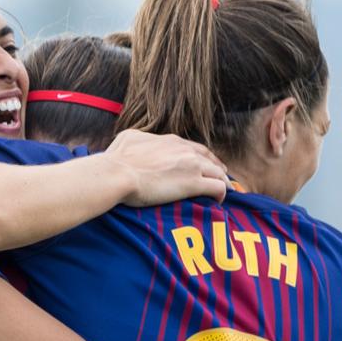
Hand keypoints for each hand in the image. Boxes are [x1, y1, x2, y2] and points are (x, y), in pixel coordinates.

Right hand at [102, 129, 227, 206]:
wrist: (117, 173)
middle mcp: (184, 149)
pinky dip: (221, 193)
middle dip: (217, 167)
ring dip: (223, 182)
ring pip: (218, 172)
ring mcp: (191, 165)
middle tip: (222, 176)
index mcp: (169, 140)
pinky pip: (218, 187)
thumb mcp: (128, 139)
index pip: (192, 147)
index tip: (204, 164)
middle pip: (209, 158)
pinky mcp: (193, 183)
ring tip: (226, 192)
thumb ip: (138, 140)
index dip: (201, 157)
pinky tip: (218, 201)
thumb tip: (133, 141)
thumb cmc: (116, 160)